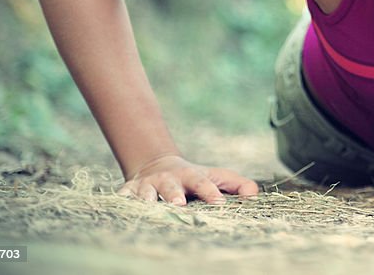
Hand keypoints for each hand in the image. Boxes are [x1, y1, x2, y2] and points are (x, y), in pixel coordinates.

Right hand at [117, 154, 258, 205]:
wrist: (157, 165)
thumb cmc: (194, 178)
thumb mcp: (217, 177)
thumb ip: (237, 185)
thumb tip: (254, 196)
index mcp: (192, 176)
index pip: (203, 183)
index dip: (211, 192)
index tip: (219, 203)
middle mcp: (168, 179)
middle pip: (172, 186)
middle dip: (174, 195)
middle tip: (180, 205)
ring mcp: (147, 185)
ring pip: (145, 192)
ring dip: (146, 199)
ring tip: (148, 206)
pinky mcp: (128, 191)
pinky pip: (122, 197)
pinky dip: (120, 202)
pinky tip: (119, 208)